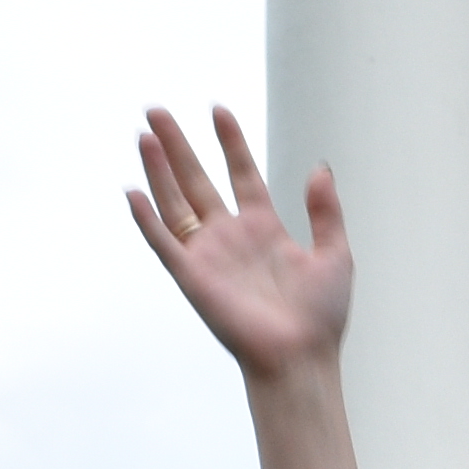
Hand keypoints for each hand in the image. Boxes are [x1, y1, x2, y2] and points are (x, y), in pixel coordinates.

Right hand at [129, 105, 354, 378]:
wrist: (301, 357)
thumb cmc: (320, 317)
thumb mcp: (335, 254)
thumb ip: (325, 211)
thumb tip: (319, 168)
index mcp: (264, 228)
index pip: (241, 173)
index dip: (230, 142)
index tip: (218, 110)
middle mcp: (231, 237)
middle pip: (197, 180)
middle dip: (177, 145)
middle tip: (157, 111)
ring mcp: (208, 255)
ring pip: (175, 202)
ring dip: (158, 170)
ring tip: (144, 134)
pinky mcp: (192, 277)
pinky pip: (163, 242)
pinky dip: (146, 219)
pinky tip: (133, 191)